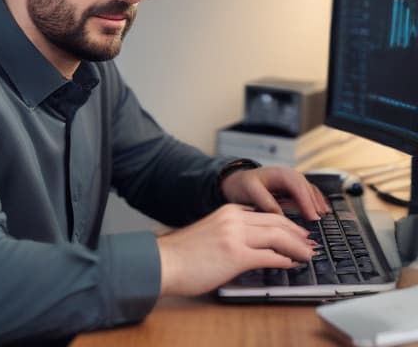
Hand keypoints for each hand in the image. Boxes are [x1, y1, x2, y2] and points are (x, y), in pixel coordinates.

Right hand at [157, 203, 316, 296]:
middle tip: (309, 242)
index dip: (285, 223)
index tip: (295, 232)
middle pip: (276, 221)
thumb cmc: (184, 252)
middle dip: (297, 232)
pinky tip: (291, 263)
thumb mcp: (211, 231)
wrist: (165, 261)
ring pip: (277, 235)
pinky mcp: (236, 255)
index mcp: (228, 211)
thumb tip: (252, 243)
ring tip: (307, 254)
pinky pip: (269, 256)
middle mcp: (234, 218)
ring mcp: (235, 236)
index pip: (265, 213)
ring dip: (296, 246)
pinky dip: (283, 260)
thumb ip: (231, 231)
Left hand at [220, 166, 329, 220]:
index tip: (312, 216)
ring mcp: (292, 182)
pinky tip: (321, 211)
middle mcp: (289, 176)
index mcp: (279, 174)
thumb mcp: (250, 191)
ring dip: (317, 203)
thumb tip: (280, 215)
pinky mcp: (292, 190)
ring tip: (324, 218)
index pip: (297, 186)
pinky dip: (316, 202)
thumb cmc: (242, 185)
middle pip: (307, 188)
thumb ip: (265, 201)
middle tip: (320, 221)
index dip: (306, 202)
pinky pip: (308, 194)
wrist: (236, 182)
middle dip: (314, 204)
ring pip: (309, 191)